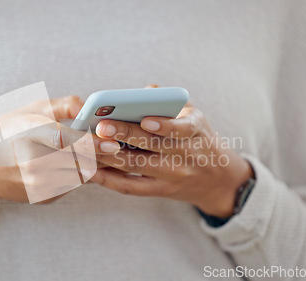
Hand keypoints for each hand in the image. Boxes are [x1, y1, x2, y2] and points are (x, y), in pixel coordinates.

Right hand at [0, 96, 119, 210]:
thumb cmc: (6, 131)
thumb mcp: (29, 109)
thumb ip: (62, 105)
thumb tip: (90, 106)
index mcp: (27, 135)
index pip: (64, 141)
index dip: (91, 143)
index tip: (112, 143)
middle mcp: (31, 163)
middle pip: (79, 162)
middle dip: (99, 155)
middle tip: (112, 145)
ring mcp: (37, 184)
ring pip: (80, 175)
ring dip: (90, 164)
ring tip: (92, 152)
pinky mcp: (43, 197)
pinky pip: (72, 185)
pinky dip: (78, 173)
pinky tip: (72, 163)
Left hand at [91, 101, 253, 217]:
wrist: (218, 179)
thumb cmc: (198, 139)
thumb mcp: (194, 116)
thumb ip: (170, 101)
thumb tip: (145, 90)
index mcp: (195, 130)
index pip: (181, 128)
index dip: (163, 125)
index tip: (144, 118)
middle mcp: (184, 154)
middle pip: (151, 146)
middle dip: (124, 135)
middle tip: (101, 126)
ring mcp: (171, 175)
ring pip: (136, 166)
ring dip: (108, 155)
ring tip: (87, 144)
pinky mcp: (158, 190)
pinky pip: (131, 187)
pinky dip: (109, 179)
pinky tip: (90, 169)